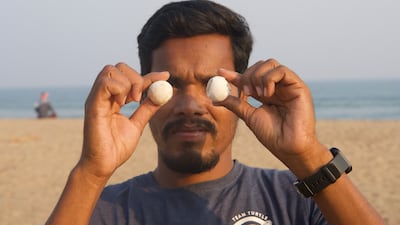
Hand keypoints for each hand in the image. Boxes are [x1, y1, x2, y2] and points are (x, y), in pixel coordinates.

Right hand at [79, 63, 168, 178]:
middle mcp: (103, 95)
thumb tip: (163, 95)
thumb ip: (147, 109)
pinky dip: (119, 88)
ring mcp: (96, 98)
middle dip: (136, 78)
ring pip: (110, 70)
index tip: (166, 76)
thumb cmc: (116, 148)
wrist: (104, 164)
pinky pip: (105, 83)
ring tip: (130, 103)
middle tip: (139, 99)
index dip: (149, 76)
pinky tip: (121, 104)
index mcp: (112, 99)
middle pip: (118, 67)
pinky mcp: (92, 104)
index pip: (131, 78)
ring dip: (127, 83)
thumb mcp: (137, 125)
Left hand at [219, 59, 328, 173]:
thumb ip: (235, 104)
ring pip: (269, 64)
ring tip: (258, 95)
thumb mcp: (248, 116)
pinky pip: (281, 70)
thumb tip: (215, 99)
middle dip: (248, 76)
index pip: (249, 78)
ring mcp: (288, 85)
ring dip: (258, 77)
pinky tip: (268, 94)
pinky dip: (269, 78)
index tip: (219, 72)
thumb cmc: (272, 135)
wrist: (288, 147)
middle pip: (259, 66)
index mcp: (266, 94)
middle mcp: (277, 87)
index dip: (234, 74)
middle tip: (246, 92)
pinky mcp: (298, 86)